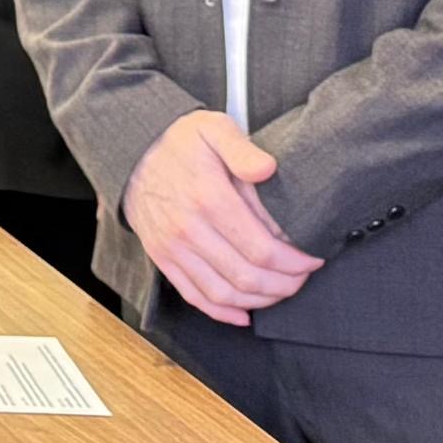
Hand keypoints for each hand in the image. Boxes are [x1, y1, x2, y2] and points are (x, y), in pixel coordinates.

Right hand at [125, 111, 322, 325]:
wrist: (130, 151)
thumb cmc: (179, 141)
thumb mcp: (212, 128)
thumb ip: (242, 148)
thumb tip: (268, 169)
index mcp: (208, 199)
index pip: (261, 249)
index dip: (294, 262)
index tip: (312, 259)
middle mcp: (188, 230)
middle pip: (247, 277)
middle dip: (284, 284)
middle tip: (303, 278)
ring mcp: (172, 248)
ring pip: (224, 293)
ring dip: (259, 300)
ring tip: (281, 291)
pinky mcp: (162, 258)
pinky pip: (194, 296)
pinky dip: (222, 312)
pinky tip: (244, 313)